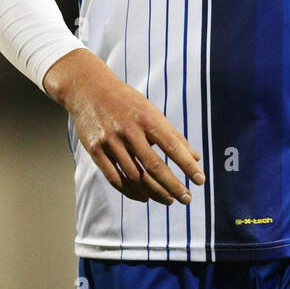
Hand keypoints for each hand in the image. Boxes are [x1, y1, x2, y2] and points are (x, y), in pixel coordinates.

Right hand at [43, 49, 203, 205]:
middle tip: (187, 199)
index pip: (172, 146)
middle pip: (154, 166)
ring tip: (169, 199)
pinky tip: (145, 197)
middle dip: (173, 185)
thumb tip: (196, 158)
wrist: (88, 88)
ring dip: (154, 192)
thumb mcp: (151, 111)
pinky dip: (131, 192)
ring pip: (135, 176)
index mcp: (147, 118)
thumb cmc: (126, 101)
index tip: (201, 180)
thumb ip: (173, 135)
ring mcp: (110, 141)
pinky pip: (115, 178)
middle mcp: (129, 130)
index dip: (187, 166)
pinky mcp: (95, 150)